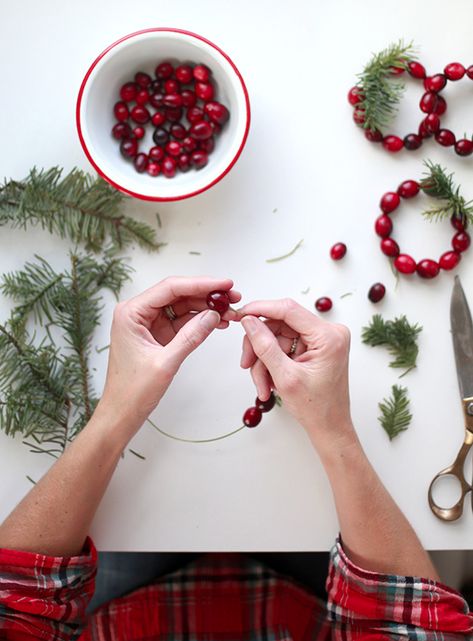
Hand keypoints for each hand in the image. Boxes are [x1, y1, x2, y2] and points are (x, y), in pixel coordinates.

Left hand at [97, 276, 240, 439]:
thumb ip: (190, 336)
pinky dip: (200, 321)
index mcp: (131, 313)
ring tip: (231, 311)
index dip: (201, 284)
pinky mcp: (157, 334)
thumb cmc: (131, 391)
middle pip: (179, 294)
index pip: (171, 288)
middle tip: (233, 296)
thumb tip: (213, 315)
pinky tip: (218, 322)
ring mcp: (148, 323)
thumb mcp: (165, 362)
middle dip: (207, 295)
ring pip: (183, 306)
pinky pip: (182, 321)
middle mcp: (138, 313)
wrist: (122, 413)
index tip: (224, 284)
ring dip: (207, 308)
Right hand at [238, 299, 353, 446]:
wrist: (329, 427)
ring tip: (262, 385)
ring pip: (278, 337)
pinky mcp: (315, 347)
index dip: (261, 309)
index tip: (241, 314)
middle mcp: (328, 333)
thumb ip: (264, 346)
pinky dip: (272, 363)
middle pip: (280, 325)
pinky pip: (284, 346)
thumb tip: (248, 321)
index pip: (288, 310)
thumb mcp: (285, 377)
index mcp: (329, 336)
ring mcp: (322, 340)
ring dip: (264, 360)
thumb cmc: (316, 408)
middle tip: (246, 364)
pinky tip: (270, 381)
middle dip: (260, 346)